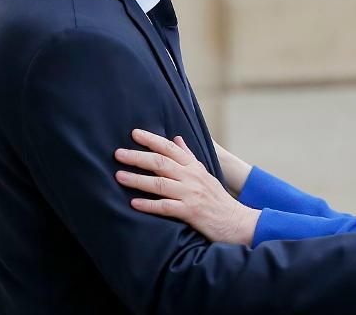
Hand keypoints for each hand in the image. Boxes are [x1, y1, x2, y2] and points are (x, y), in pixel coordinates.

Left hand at [115, 129, 258, 244]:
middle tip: (118, 154)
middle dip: (138, 157)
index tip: (134, 133)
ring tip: (119, 176)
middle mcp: (192, 178)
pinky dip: (149, 205)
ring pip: (160, 184)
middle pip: (161, 163)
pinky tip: (134, 203)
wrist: (237, 222)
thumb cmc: (218, 199)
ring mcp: (191, 195)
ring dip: (138, 180)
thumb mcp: (205, 174)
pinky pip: (166, 207)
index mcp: (194, 167)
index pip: (170, 148)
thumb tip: (176, 139)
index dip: (152, 140)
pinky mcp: (191, 212)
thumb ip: (189, 157)